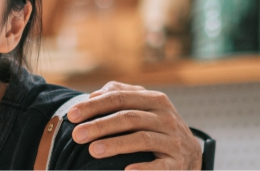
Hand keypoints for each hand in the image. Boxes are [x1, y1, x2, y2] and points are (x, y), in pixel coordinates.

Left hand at [66, 81, 201, 169]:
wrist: (188, 154)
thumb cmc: (156, 128)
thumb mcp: (143, 108)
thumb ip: (120, 96)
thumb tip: (93, 95)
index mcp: (154, 100)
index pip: (120, 98)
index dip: (94, 106)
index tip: (71, 115)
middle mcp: (165, 117)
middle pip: (128, 117)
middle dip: (100, 126)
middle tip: (77, 135)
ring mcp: (173, 140)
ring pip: (142, 139)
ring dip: (116, 144)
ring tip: (93, 151)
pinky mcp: (177, 162)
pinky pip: (160, 166)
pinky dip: (143, 169)